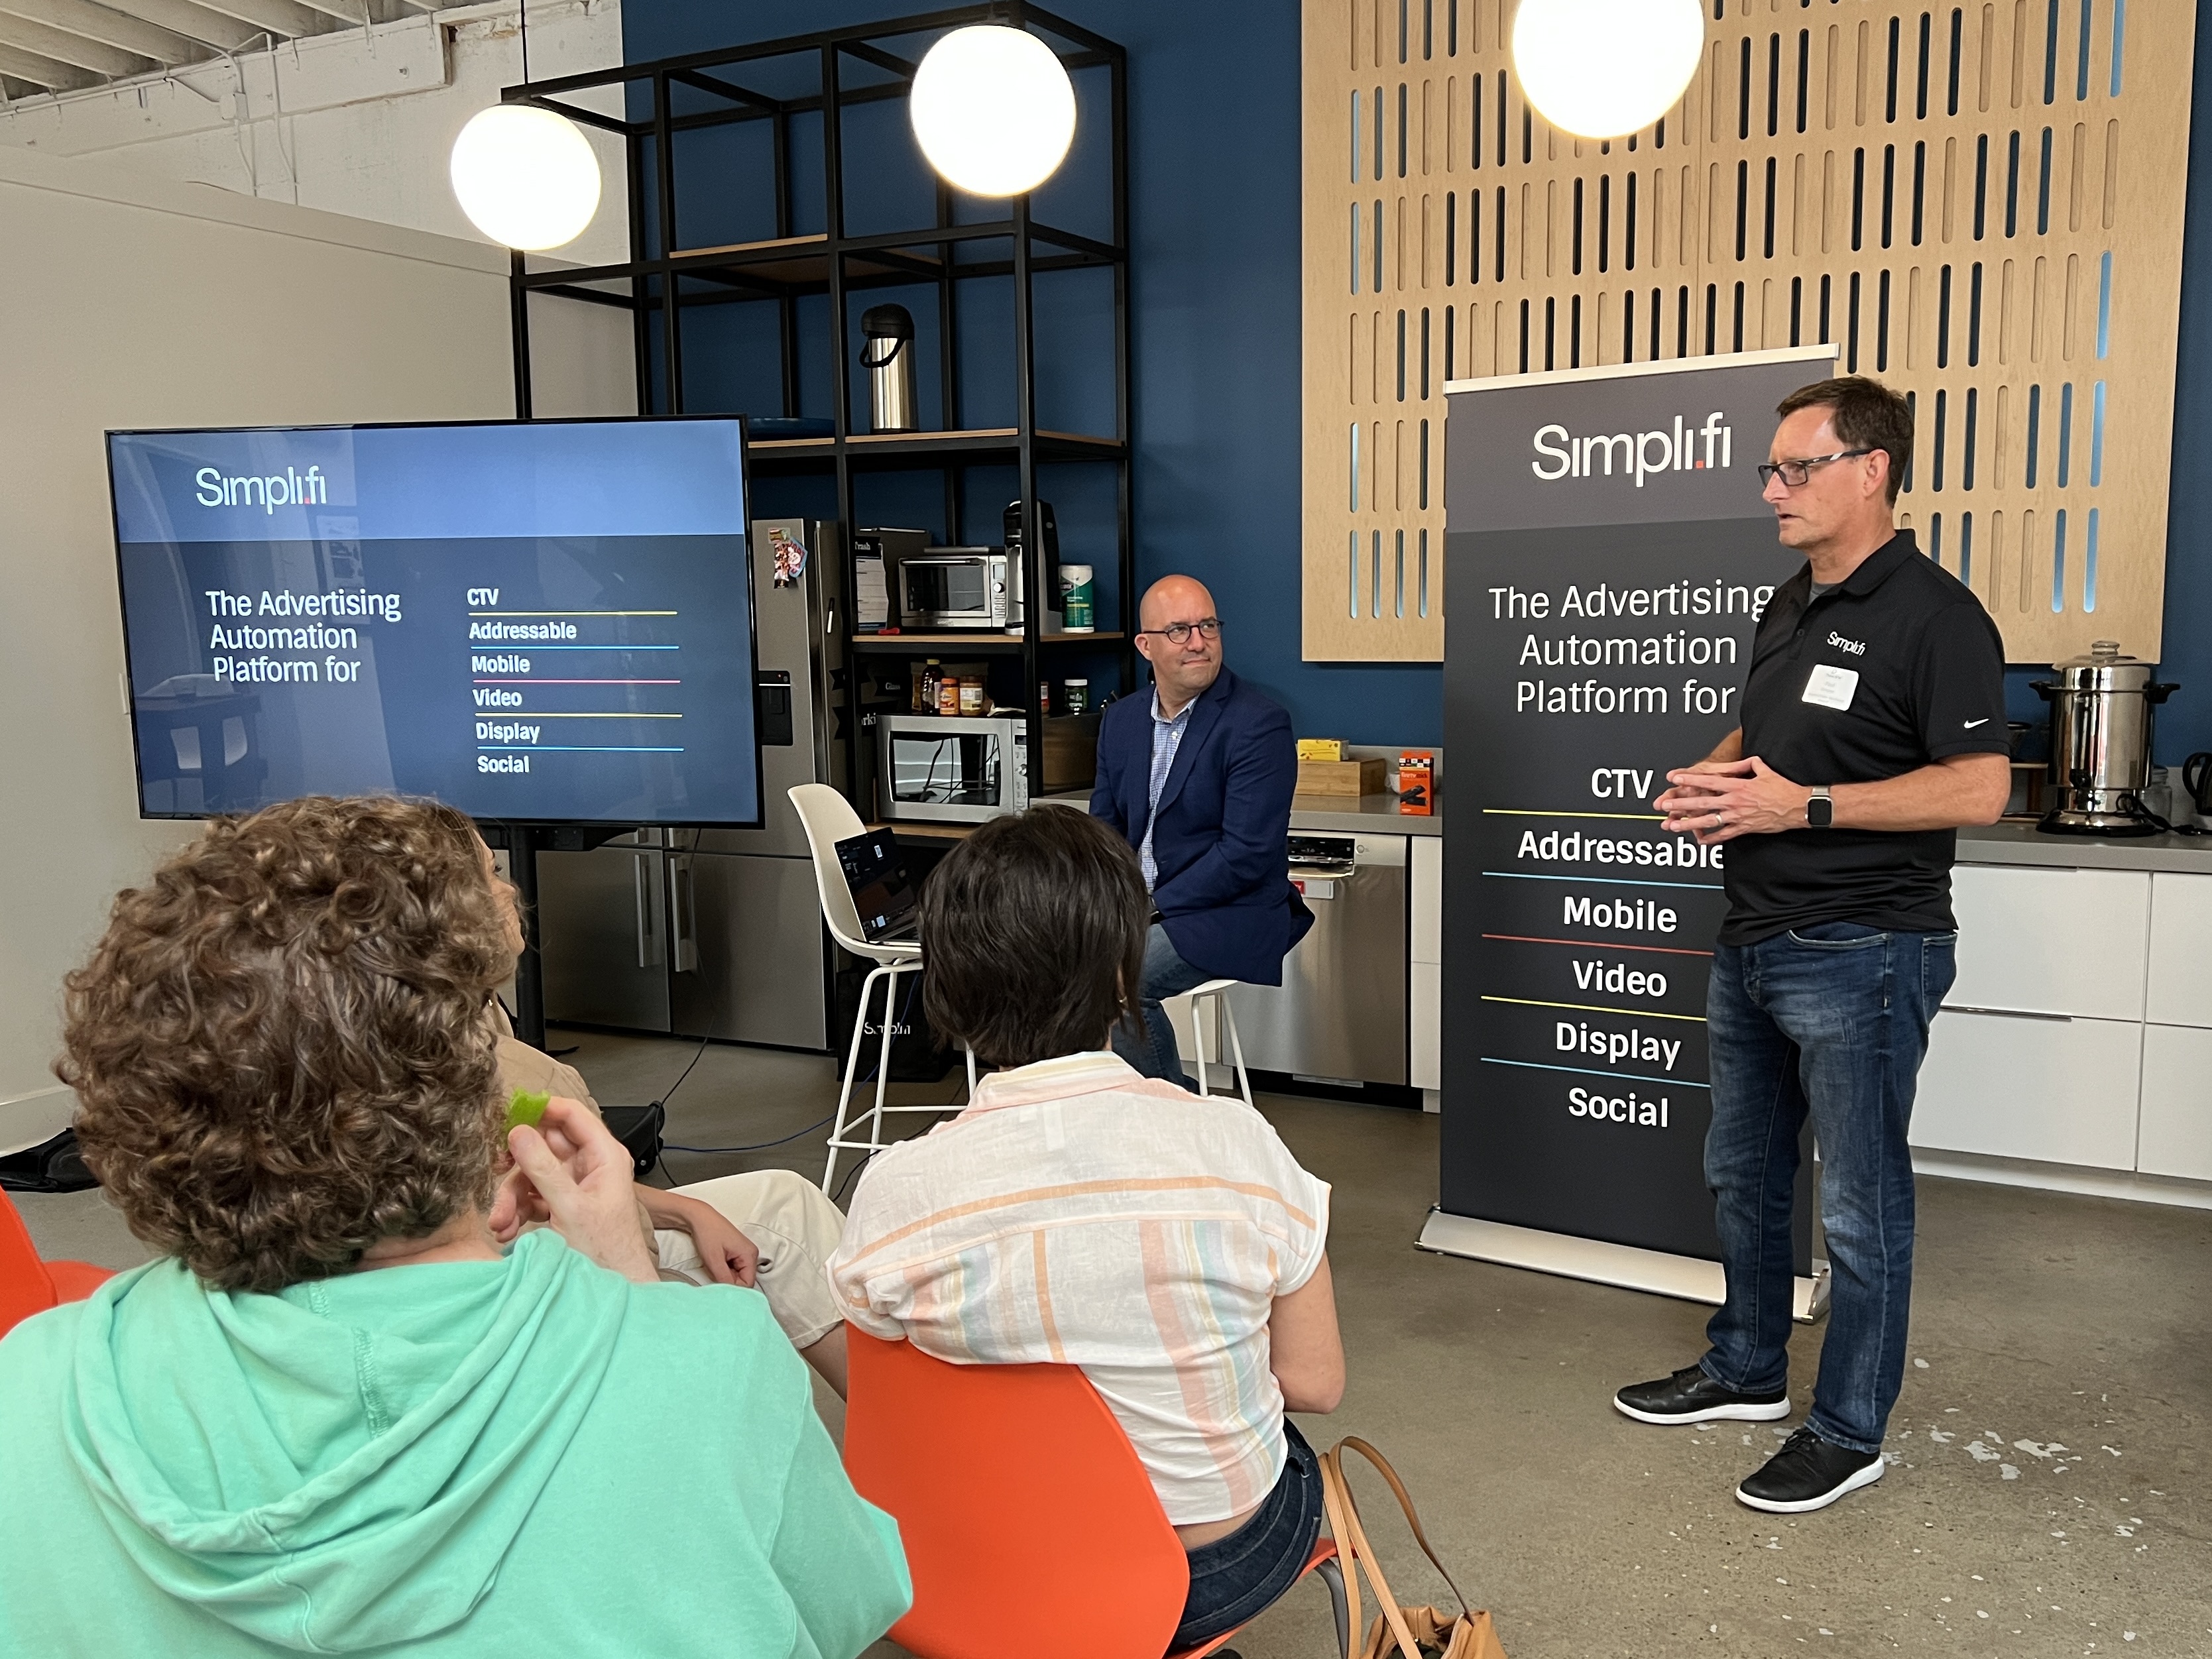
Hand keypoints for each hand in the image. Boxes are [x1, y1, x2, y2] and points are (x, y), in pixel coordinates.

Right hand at [499, 1097, 658, 1283]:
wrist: (613, 1292)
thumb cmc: (606, 1252)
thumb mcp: (569, 1207)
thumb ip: (543, 1169)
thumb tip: (517, 1132)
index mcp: (604, 1156)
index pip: (571, 1115)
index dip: (540, 1110)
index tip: (507, 1115)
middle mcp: (590, 1166)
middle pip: (544, 1145)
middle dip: (516, 1163)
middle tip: (494, 1169)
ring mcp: (575, 1187)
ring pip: (533, 1174)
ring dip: (511, 1196)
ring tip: (500, 1223)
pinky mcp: (562, 1207)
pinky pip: (532, 1197)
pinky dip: (517, 1212)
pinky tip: (506, 1231)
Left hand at [659, 1192, 760, 1285]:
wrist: (699, 1217)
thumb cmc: (707, 1235)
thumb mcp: (714, 1260)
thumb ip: (724, 1279)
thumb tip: (732, 1295)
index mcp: (750, 1255)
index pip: (748, 1284)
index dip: (734, 1289)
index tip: (719, 1285)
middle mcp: (751, 1254)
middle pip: (744, 1280)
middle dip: (728, 1281)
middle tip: (714, 1273)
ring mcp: (744, 1253)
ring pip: (738, 1275)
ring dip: (725, 1276)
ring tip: (714, 1266)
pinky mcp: (737, 1253)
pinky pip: (734, 1269)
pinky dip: (724, 1270)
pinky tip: (716, 1263)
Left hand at [1651, 756, 1810, 842]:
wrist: (1797, 807)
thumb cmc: (1782, 789)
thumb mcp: (1765, 770)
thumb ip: (1749, 764)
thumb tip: (1743, 759)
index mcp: (1738, 785)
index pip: (1709, 781)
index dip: (1690, 780)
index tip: (1675, 778)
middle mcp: (1735, 801)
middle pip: (1703, 802)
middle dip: (1681, 804)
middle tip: (1665, 805)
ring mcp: (1738, 816)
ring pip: (1708, 821)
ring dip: (1689, 824)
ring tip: (1674, 826)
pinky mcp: (1744, 828)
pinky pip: (1724, 836)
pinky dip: (1711, 839)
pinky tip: (1700, 841)